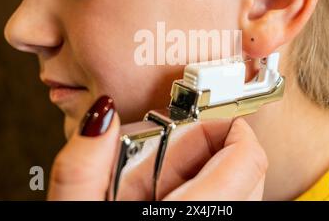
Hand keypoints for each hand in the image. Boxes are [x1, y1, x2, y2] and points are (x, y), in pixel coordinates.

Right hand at [47, 96, 267, 200]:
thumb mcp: (78, 212)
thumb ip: (82, 167)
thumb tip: (103, 118)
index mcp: (193, 217)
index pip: (249, 158)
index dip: (229, 127)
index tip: (199, 118)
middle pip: (249, 173)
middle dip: (214, 149)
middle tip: (174, 149)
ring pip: (241, 194)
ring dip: (209, 174)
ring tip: (164, 181)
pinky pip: (228, 209)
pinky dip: (205, 197)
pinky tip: (166, 203)